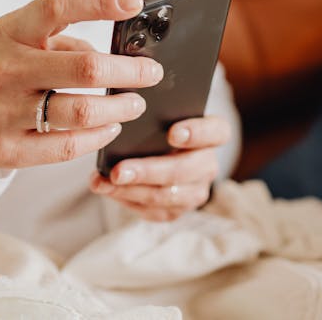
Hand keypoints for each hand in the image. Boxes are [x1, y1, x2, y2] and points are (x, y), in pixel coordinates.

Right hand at [0, 0, 162, 168]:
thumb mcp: (10, 38)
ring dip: (120, 108)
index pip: (57, 7)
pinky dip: (98, 136)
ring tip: (135, 103)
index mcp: (9, 32)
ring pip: (82, 112)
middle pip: (84, 67)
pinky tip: (110, 127)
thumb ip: (59, 40)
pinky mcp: (8, 150)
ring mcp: (6, 113)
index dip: (99, 1)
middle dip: (129, 71)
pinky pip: (67, 146)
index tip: (134, 2)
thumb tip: (112, 53)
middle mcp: (7, 70)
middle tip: (152, 73)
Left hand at [89, 115, 231, 220]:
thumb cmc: (158, 125)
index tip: (172, 133)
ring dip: (132, 190)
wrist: (158, 152)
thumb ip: (155, 111)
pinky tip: (107, 190)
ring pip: (168, 195)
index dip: (197, 133)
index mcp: (213, 134)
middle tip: (118, 170)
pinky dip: (128, 200)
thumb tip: (127, 109)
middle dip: (149, 171)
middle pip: (185, 170)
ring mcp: (195, 190)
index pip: (217, 132)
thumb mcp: (161, 113)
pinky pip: (154, 211)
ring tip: (104, 183)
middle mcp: (208, 164)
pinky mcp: (178, 209)